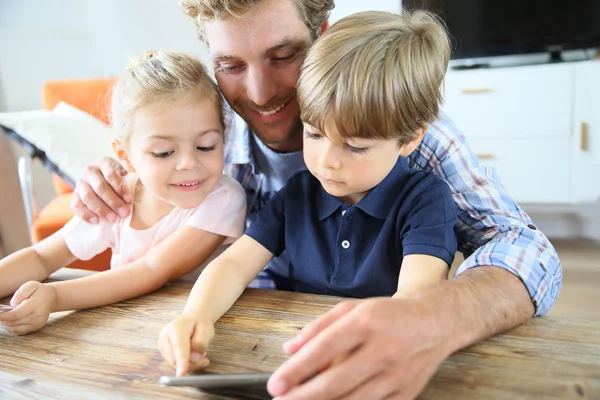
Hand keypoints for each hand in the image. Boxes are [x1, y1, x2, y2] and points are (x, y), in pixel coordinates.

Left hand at [0, 282, 56, 334]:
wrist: (52, 298)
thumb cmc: (39, 291)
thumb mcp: (30, 285)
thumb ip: (20, 293)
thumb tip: (12, 305)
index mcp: (35, 305)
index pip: (15, 315)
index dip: (3, 316)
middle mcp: (37, 317)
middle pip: (13, 322)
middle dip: (3, 318)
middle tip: (1, 312)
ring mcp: (37, 324)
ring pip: (14, 328)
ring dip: (6, 323)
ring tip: (6, 315)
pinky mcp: (36, 328)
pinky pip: (19, 331)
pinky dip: (11, 327)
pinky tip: (9, 320)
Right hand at [72, 157, 131, 223]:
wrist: (106, 191)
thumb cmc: (122, 184)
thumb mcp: (127, 178)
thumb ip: (131, 180)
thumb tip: (140, 186)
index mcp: (104, 162)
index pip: (110, 173)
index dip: (120, 187)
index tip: (129, 200)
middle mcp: (90, 170)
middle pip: (100, 186)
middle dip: (113, 202)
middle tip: (124, 213)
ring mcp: (80, 183)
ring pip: (88, 196)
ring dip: (101, 209)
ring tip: (112, 219)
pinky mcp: (74, 196)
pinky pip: (76, 205)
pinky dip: (86, 214)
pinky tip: (96, 221)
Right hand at [158, 314, 213, 375]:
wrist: (193, 319)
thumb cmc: (200, 324)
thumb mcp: (206, 329)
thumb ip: (201, 343)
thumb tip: (194, 358)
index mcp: (176, 327)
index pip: (179, 347)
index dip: (181, 361)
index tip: (182, 373)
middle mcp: (165, 336)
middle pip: (175, 359)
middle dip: (190, 364)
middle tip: (205, 360)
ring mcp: (162, 344)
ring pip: (174, 364)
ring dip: (189, 364)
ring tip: (200, 354)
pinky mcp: (163, 351)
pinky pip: (174, 364)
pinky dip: (184, 364)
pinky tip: (192, 355)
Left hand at [267, 297, 451, 399]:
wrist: (435, 323)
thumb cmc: (388, 315)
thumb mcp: (353, 308)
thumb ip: (319, 327)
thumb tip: (290, 348)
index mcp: (366, 322)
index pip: (324, 349)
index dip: (296, 369)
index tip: (276, 384)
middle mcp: (382, 349)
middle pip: (336, 381)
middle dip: (303, 396)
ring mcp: (396, 375)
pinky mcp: (405, 394)